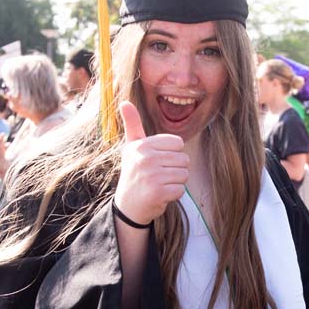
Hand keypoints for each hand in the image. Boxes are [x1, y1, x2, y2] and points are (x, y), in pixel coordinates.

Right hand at [113, 101, 187, 224]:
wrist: (127, 206)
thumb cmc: (134, 174)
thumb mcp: (131, 148)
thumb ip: (132, 125)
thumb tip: (124, 102)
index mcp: (142, 145)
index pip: (178, 143)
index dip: (172, 155)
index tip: (157, 162)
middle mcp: (145, 158)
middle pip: (184, 159)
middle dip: (175, 170)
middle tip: (159, 177)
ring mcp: (151, 175)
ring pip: (184, 174)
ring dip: (175, 183)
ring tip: (160, 185)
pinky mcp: (157, 192)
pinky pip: (181, 189)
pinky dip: (174, 195)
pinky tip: (160, 195)